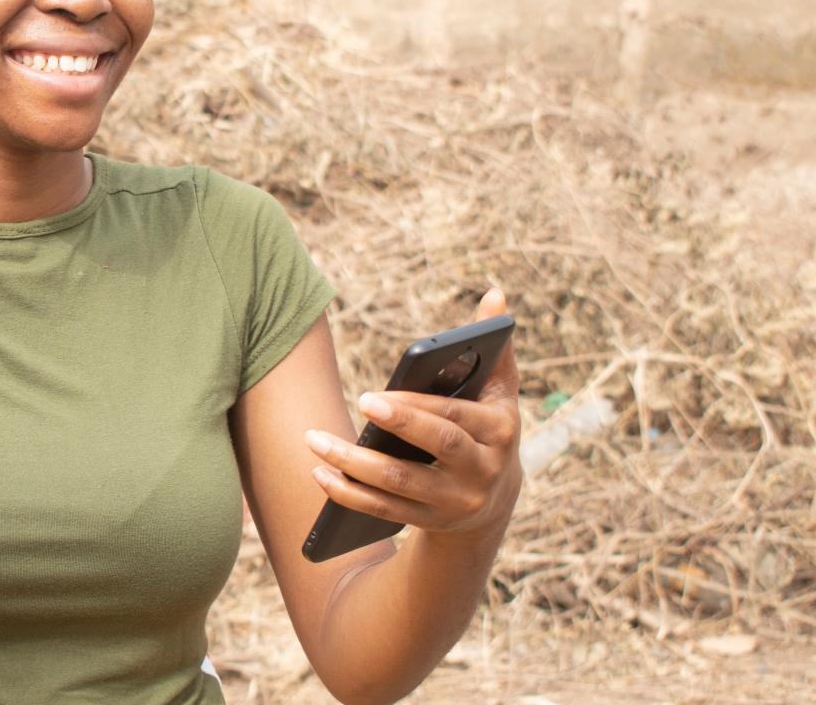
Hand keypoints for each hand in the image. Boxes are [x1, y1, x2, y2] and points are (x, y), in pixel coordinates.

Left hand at [305, 288, 522, 539]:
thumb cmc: (486, 427)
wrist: (494, 499)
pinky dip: (349, 494)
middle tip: (357, 404)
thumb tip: (495, 294)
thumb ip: (495, 345)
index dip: (416, 408)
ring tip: (315, 442)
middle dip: (395, 428)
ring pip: (400, 484)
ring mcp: (456, 500)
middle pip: (436, 448)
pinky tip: (320, 474)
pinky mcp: (430, 521)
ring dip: (353, 465)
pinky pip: (384, 510)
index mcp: (501, 431)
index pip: (455, 417)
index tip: (374, 396)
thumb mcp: (499, 392)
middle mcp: (483, 469)